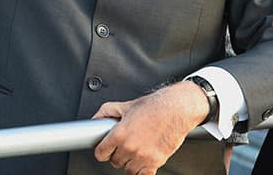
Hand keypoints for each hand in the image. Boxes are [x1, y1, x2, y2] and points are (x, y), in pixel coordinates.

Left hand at [92, 81, 209, 174]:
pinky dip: (142, 171)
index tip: (105, 149)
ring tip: (135, 152)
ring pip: (128, 170)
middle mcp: (130, 147)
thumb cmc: (154, 106)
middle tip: (124, 145)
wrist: (177, 109)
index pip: (101, 153)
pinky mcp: (156, 162)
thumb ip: (107, 111)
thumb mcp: (127, 105)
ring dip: (130, 163)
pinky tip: (143, 162)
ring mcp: (143, 156)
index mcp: (120, 133)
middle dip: (118, 154)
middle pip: (115, 162)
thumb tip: (95, 119)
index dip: (102, 150)